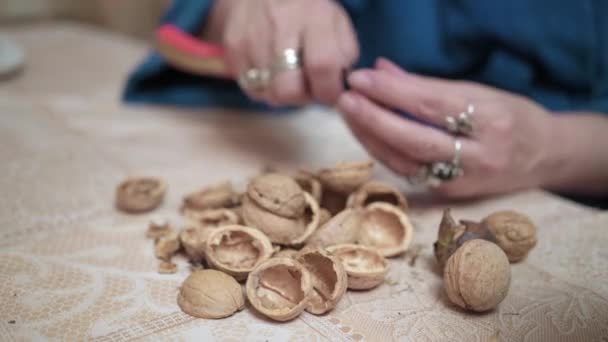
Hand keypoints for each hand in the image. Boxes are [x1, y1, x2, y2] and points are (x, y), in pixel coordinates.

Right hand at [213, 0, 357, 105]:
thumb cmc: (308, 12)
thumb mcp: (336, 24)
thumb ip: (344, 56)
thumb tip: (338, 89)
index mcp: (315, 16)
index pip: (322, 66)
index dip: (328, 90)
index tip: (330, 92)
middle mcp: (281, 24)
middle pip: (288, 89)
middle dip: (302, 97)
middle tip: (307, 86)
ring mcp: (252, 36)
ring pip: (268, 93)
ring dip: (283, 92)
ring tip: (289, 73)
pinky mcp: (233, 46)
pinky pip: (250, 88)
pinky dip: (264, 86)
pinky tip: (271, 69)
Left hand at [337, 58, 560, 198]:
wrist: (544, 157)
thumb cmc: (510, 116)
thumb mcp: (479, 91)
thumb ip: (427, 84)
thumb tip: (380, 70)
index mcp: (493, 119)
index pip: (433, 104)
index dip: (393, 91)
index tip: (361, 78)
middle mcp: (480, 155)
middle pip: (416, 139)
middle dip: (374, 119)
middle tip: (346, 99)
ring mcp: (465, 181)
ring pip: (406, 161)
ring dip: (371, 137)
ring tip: (350, 113)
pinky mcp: (450, 195)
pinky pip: (408, 172)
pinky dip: (384, 152)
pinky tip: (366, 134)